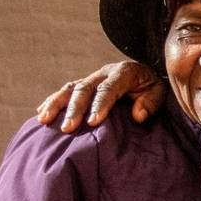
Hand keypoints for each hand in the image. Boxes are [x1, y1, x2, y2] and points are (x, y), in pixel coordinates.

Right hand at [36, 61, 165, 132]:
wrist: (146, 75)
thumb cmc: (152, 88)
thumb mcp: (159, 92)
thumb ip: (151, 102)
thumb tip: (138, 115)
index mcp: (124, 72)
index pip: (109, 88)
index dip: (100, 105)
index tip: (93, 123)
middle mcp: (104, 73)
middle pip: (85, 88)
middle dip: (75, 108)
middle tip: (68, 128)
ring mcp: (91, 78)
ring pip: (70, 88)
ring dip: (56, 104)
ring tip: (44, 120)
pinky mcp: (83, 85)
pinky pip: (65, 91)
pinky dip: (52, 102)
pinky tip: (41, 114)